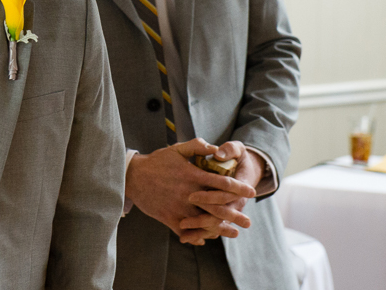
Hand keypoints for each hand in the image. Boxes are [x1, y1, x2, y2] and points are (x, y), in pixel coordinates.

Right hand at [125, 138, 254, 245]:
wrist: (133, 177)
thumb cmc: (157, 161)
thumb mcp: (176, 149)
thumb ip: (197, 147)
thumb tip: (216, 149)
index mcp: (193, 175)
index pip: (221, 182)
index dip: (238, 188)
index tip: (251, 192)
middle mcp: (188, 193)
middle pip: (217, 206)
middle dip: (235, 214)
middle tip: (248, 221)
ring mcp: (179, 207)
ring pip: (204, 221)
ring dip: (221, 228)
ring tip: (234, 233)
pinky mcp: (169, 218)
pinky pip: (187, 230)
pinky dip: (198, 235)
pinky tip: (208, 238)